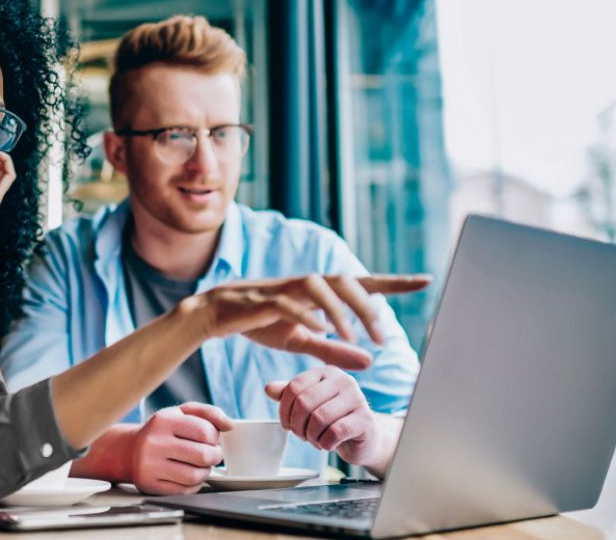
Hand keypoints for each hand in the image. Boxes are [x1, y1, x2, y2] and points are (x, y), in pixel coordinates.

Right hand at [130, 403, 231, 495]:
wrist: (130, 450)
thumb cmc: (162, 430)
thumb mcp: (182, 412)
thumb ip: (208, 413)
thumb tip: (229, 425)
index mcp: (163, 420)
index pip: (205, 431)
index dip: (215, 437)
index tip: (210, 438)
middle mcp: (154, 442)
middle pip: (203, 455)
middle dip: (214, 456)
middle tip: (210, 453)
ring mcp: (150, 465)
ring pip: (195, 476)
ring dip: (205, 471)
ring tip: (200, 465)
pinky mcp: (150, 485)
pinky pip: (185, 490)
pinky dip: (193, 484)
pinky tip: (187, 474)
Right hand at [185, 274, 428, 369]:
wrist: (216, 315)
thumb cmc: (260, 323)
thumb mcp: (301, 340)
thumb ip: (334, 349)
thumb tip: (370, 361)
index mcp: (319, 292)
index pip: (362, 283)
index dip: (394, 282)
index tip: (426, 280)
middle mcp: (305, 284)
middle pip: (345, 281)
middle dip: (368, 307)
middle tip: (382, 338)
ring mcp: (284, 288)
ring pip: (319, 286)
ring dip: (340, 310)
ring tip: (352, 336)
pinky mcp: (262, 300)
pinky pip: (289, 302)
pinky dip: (306, 314)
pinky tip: (319, 330)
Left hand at [265, 366, 380, 466]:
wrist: (363, 437)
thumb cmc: (333, 419)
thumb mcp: (310, 404)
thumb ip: (290, 395)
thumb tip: (268, 388)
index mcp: (326, 372)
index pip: (294, 387)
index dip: (284, 410)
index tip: (286, 424)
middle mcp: (344, 381)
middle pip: (304, 402)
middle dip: (297, 425)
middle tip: (300, 435)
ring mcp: (358, 399)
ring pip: (319, 418)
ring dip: (310, 436)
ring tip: (314, 440)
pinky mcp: (365, 420)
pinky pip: (335, 432)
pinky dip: (325, 443)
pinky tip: (327, 444)